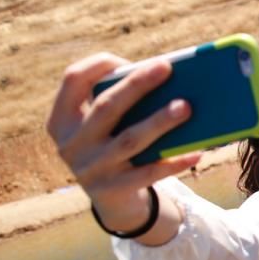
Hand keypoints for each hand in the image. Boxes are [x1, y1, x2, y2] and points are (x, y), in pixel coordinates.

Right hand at [45, 53, 200, 232]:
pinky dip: (173, 162)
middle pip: (106, 107)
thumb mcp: (102, 126)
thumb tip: (168, 78)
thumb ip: (120, 102)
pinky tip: (196, 151)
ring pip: (130, 140)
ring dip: (159, 121)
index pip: (72, 80)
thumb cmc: (113, 144)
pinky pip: (149, 173)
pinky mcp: (114, 189)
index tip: (125, 59)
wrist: (110, 200)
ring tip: (186, 106)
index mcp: (62, 120)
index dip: (97, 65)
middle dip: (137, 85)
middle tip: (166, 68)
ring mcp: (92, 169)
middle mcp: (72, 144)